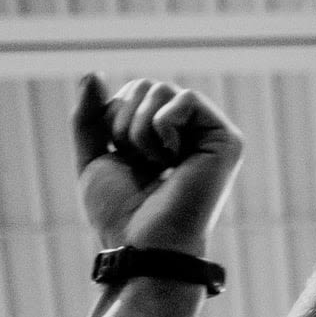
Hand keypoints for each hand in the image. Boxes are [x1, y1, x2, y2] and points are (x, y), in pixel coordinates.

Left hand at [71, 75, 244, 257]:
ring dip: (141, 129)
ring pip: (161, 89)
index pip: (131, 94)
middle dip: (124, 122)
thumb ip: (89, 117)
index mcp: (160, 136)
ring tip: (155, 164)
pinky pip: (185, 99)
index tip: (123, 160)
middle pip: (144, 86)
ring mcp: (208, 134)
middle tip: (138, 163)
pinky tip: (171, 158)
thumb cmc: (121, 213)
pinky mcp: (226, 139)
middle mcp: (187, 132)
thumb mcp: (94, 157)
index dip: (112, 118)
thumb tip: (92, 73)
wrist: (144, 243)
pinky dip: (164, 126)